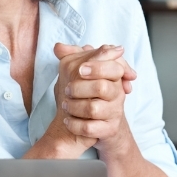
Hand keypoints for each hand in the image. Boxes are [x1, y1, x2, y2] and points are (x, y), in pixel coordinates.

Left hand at [54, 43, 135, 157]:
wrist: (97, 121)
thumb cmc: (89, 92)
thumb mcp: (82, 72)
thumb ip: (73, 56)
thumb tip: (59, 47)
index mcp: (114, 77)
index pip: (113, 68)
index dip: (96, 67)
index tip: (79, 70)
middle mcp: (118, 94)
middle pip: (102, 87)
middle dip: (79, 88)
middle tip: (67, 90)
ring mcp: (114, 113)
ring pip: (93, 109)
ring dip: (74, 106)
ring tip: (65, 105)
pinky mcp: (109, 130)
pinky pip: (90, 128)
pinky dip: (75, 125)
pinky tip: (67, 120)